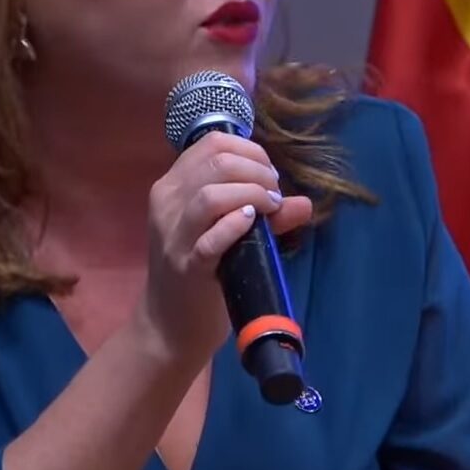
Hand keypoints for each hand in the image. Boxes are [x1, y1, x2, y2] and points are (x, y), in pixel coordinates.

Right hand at [137, 132, 313, 366]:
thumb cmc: (198, 272)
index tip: (268, 175)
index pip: (211, 143)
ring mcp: (174, 236)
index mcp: (171, 187)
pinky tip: (250, 222)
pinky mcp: (186, 267)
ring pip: (210, 194)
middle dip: (257, 171)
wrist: (169, 325)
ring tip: (268, 207)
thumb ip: (259, 214)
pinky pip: (210, 239)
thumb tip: (303, 203)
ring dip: (251, 193)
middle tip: (273, 195)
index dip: (249, 150)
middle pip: (215, 162)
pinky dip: (234, 225)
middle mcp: (166, 204)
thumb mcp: (221, 233)